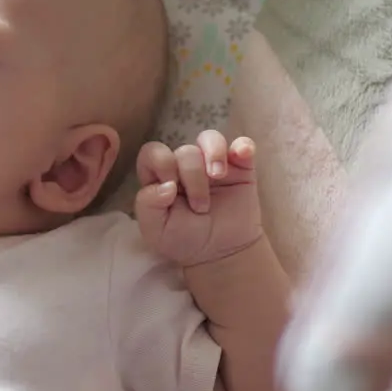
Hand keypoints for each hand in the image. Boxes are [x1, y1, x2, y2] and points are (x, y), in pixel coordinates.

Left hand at [134, 131, 262, 267]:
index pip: (153, 153)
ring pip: (210, 138)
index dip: (161, 163)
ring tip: (218, 176)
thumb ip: (148, 205)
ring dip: (213, 154)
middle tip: (200, 207)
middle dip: (192, 177)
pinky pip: (242, 145)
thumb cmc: (185, 240)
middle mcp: (185, 165)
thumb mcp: (156, 231)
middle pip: (185, 151)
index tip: (173, 189)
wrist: (222, 252)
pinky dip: (243, 145)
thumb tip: (165, 185)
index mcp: (162, 176)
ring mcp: (213, 163)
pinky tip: (243, 155)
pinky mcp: (240, 167)